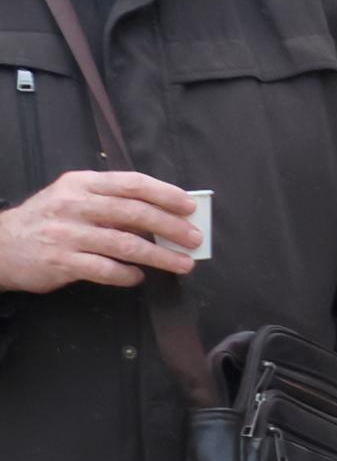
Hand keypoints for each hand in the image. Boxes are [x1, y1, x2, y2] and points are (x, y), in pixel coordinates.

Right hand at [0, 169, 198, 294]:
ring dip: (160, 256)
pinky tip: (139, 277)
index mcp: (81, 184)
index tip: (189, 207)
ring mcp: (67, 234)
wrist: (0, 246)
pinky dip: (128, 275)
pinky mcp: (62, 262)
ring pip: (125, 244)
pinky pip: (106, 270)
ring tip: (183, 264)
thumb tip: (161, 213)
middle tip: (195, 239)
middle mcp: (74, 205)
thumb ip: (110, 201)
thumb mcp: (72, 198)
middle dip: (171, 227)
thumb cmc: (47, 221)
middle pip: (133, 213)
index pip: (130, 183)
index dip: (164, 194)